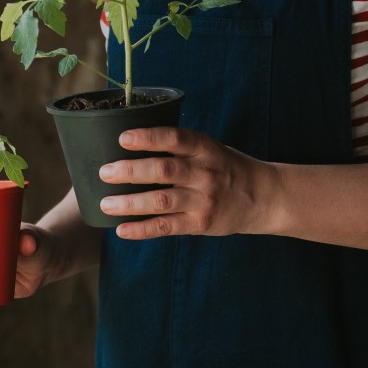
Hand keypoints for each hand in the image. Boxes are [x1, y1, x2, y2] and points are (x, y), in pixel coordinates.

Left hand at [97, 125, 272, 238]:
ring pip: (162, 201)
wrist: (262, 197)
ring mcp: (203, 200)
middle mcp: (204, 173)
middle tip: (104, 172)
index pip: (175, 138)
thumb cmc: (225, 167)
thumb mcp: (209, 148)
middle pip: (164, 170)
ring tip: (105, 204)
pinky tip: (121, 230)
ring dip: (130, 203)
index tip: (123, 137)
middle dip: (131, 171)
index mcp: (204, 148)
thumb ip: (177, 146)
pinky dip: (142, 229)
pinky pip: (167, 227)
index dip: (149, 137)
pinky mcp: (200, 224)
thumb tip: (128, 140)